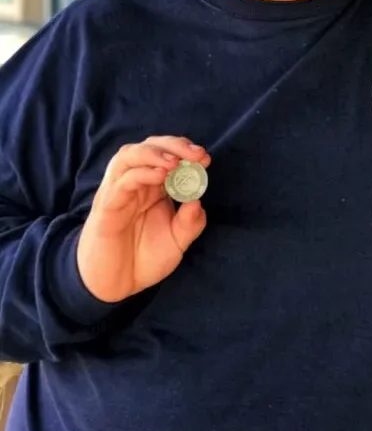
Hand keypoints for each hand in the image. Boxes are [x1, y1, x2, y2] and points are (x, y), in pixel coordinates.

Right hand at [76, 136, 209, 302]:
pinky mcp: (107, 206)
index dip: (185, 150)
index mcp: (153, 186)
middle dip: (174, 145)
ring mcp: (118, 191)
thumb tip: (198, 201)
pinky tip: (160, 176)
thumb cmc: (143, 259)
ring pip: (129, 155)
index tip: (205, 158)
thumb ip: (190, 223)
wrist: (116, 285)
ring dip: (154, 153)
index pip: (166, 153)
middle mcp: (135, 183)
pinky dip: (141, 173)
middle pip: (149, 146)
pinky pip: (121, 182)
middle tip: (196, 154)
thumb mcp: (177, 242)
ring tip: (175, 162)